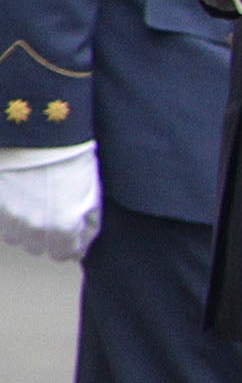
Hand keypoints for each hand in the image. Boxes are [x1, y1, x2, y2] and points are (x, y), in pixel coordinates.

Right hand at [0, 144, 101, 261]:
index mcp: (62, 225)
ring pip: (14, 236)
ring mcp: (6, 216)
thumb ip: (88, 223)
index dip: (69, 244)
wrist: (36, 127)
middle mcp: (31, 226)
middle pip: (36, 247)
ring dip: (24, 226)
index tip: (71, 233)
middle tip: (52, 212)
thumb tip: (82, 243)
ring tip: (33, 201)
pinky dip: (7, 214)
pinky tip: (17, 195)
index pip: (63, 255)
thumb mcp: (92, 192)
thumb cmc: (68, 155)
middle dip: (46, 236)